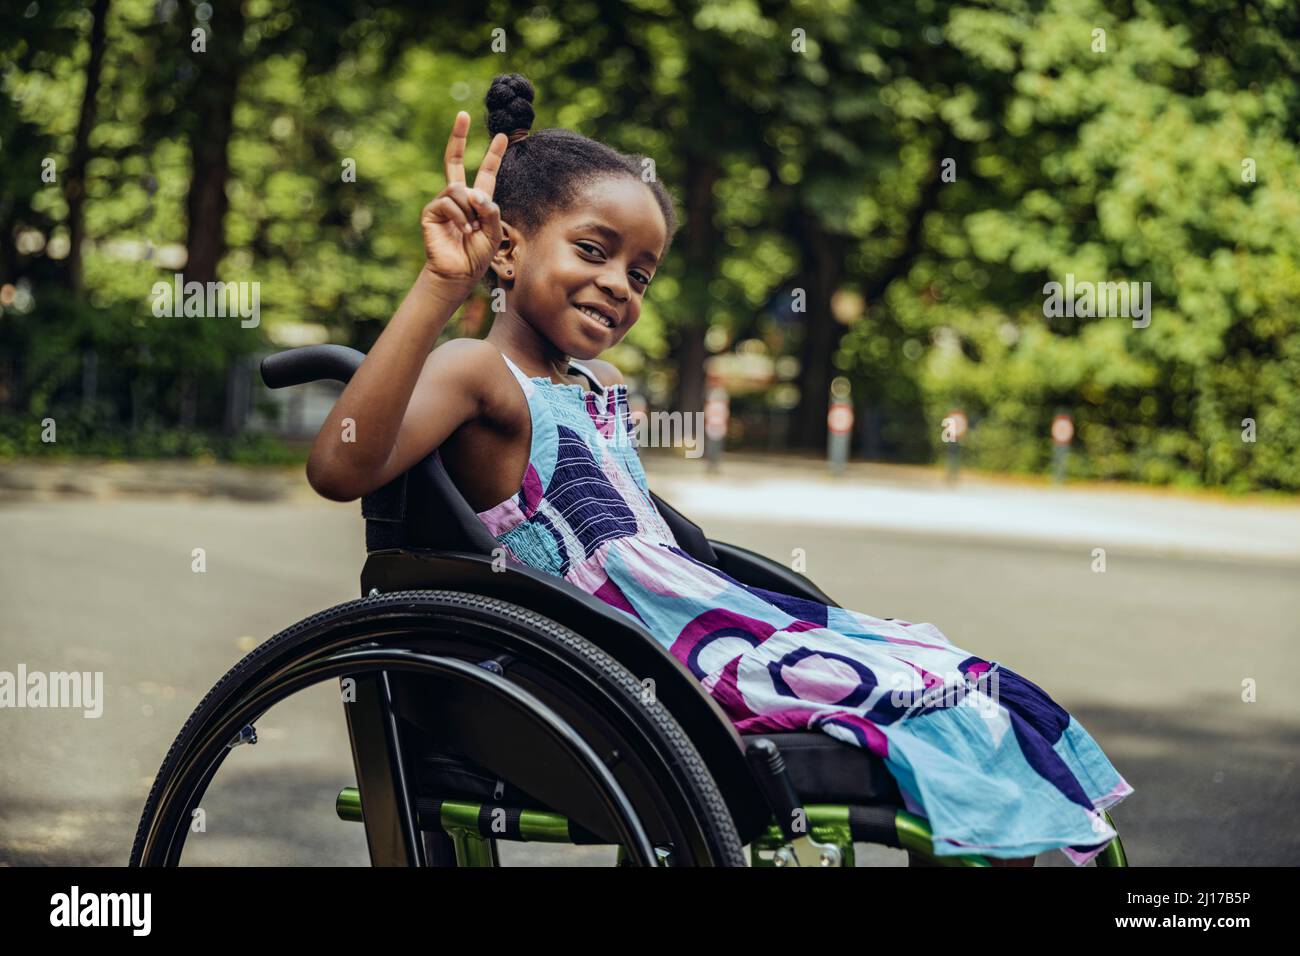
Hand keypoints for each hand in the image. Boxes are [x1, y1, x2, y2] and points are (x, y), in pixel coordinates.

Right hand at [420, 111, 507, 286]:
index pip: (486, 172)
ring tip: (471, 230)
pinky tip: (462, 231)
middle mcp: (458, 197)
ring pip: (458, 188)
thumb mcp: (494, 232)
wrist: (458, 273)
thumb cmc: (477, 255)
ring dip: (469, 210)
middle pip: (455, 160)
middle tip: (463, 114)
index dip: (493, 155)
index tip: (502, 136)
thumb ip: (491, 209)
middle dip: (458, 136)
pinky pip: (448, 202)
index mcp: (478, 200)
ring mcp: (443, 202)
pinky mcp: (431, 211)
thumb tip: (473, 192)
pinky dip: (460, 217)